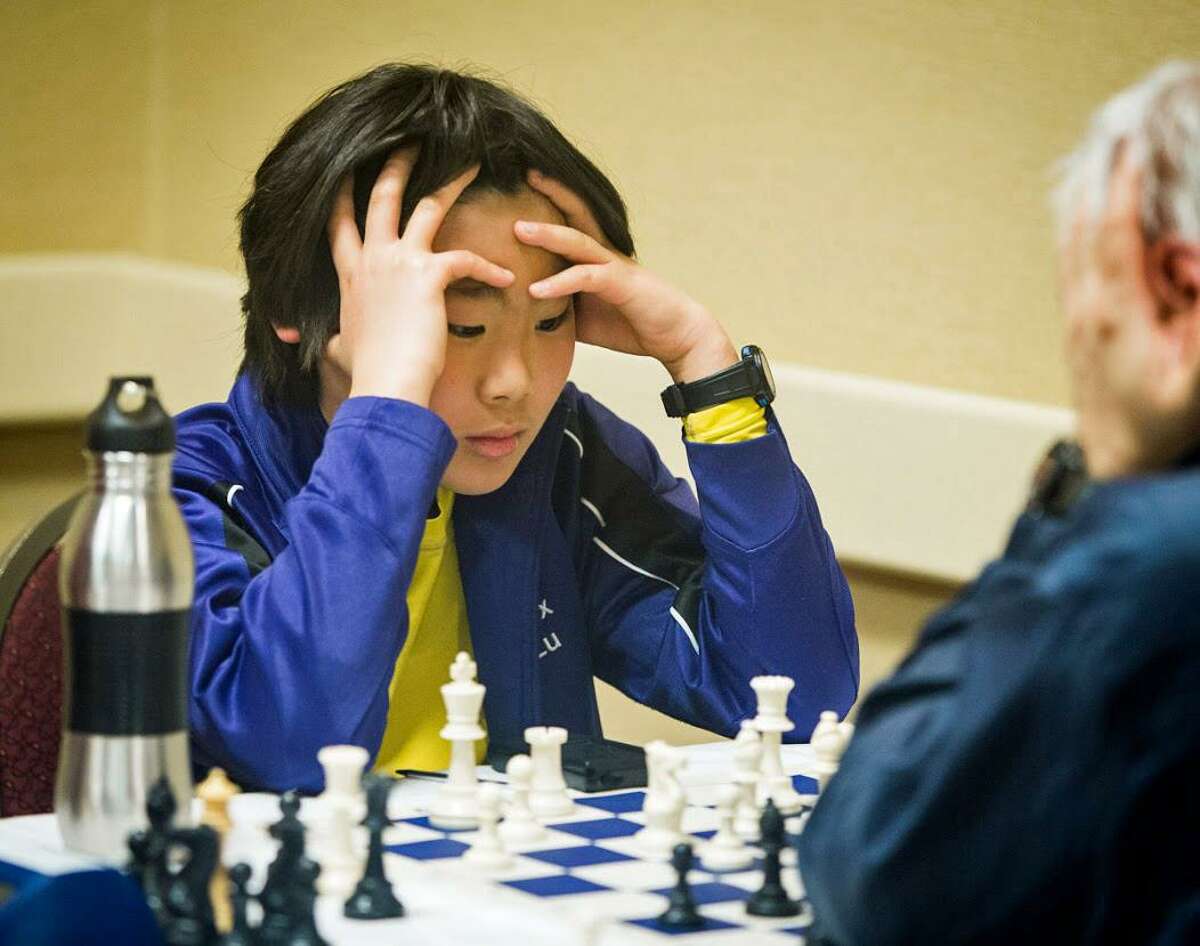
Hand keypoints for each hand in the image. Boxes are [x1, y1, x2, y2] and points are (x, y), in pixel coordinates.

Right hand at [324, 149, 514, 404]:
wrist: (385, 386)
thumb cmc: (368, 374)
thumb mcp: (339, 349)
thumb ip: (334, 338)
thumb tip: (318, 344)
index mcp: (350, 274)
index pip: (340, 222)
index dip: (343, 194)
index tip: (348, 170)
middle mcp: (371, 258)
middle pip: (382, 194)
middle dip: (397, 162)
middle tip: (412, 140)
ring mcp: (398, 262)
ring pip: (427, 205)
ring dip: (452, 181)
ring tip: (472, 163)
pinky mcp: (428, 275)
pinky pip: (466, 258)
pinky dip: (490, 268)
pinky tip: (508, 280)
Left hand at [516, 170, 736, 383]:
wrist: (678, 336)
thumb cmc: (632, 324)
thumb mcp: (586, 317)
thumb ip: (560, 308)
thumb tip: (526, 313)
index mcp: (596, 257)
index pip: (570, 221)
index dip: (549, 201)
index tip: (522, 184)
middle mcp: (605, 254)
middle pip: (576, 215)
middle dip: (551, 192)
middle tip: (524, 173)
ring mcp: (615, 265)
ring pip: (578, 241)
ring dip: (548, 235)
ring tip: (519, 230)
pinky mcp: (622, 284)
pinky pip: (586, 278)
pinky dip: (559, 284)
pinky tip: (535, 291)